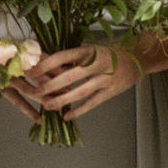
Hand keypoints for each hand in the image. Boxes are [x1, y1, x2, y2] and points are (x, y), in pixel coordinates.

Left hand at [27, 46, 144, 122]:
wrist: (136, 59)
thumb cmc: (107, 55)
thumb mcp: (88, 51)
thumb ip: (68, 59)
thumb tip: (41, 61)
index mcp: (88, 50)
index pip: (63, 56)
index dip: (46, 64)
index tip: (31, 70)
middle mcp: (96, 64)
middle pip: (70, 76)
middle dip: (51, 85)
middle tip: (35, 92)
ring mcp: (105, 78)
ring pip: (80, 92)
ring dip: (62, 99)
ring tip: (47, 106)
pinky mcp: (111, 91)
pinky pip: (92, 103)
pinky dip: (79, 111)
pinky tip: (66, 116)